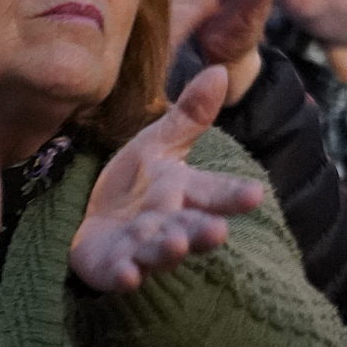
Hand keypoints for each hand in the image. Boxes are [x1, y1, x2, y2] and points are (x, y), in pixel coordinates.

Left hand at [70, 63, 267, 291]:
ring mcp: (141, 249)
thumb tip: (219, 70)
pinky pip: (118, 273)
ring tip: (175, 244)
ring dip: (168, 251)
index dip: (234, 195)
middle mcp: (169, 223)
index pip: (214, 192)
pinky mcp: (111, 267)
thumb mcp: (159, 144)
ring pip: (159, 251)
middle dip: (203, 232)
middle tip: (218, 232)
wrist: (91, 218)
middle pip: (191, 228)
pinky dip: (124, 276)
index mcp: (184, 192)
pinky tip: (128, 276)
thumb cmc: (135, 183)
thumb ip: (190, 115)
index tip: (255, 194)